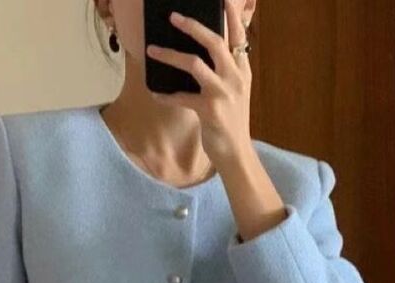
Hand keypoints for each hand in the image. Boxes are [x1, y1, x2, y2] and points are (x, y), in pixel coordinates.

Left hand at [146, 0, 252, 167]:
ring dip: (170, 55)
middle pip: (214, 42)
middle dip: (192, 26)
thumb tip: (200, 55)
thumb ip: (223, 72)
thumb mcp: (234, 93)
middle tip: (173, 17)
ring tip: (152, 50)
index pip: (237, 36)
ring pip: (194, 63)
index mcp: (242, 71)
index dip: (229, 15)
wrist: (236, 154)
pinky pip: (182, 97)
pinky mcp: (210, 111)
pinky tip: (156, 94)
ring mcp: (223, 94)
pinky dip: (166, 95)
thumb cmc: (231, 123)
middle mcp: (235, 78)